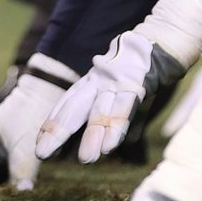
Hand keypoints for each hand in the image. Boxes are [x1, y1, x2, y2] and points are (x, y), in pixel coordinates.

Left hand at [38, 30, 184, 163]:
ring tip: (85, 159)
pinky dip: (116, 127)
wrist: (162, 41)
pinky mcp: (137, 84)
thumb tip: (105, 148)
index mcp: (92, 81)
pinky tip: (109, 146)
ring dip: (92, 135)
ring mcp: (117, 81)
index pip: (67, 103)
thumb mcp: (118, 92)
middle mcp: (99, 81)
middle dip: (58, 130)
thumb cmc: (137, 71)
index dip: (52, 123)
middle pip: (74, 107)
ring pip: (100, 111)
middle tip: (42, 153)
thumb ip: (111, 118)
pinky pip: (124, 108)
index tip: (39, 144)